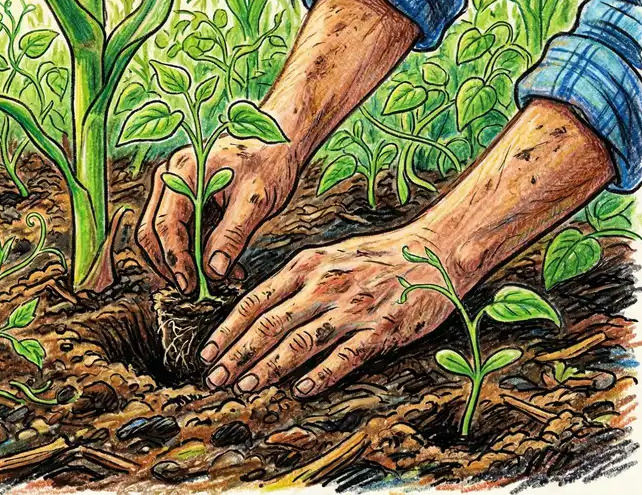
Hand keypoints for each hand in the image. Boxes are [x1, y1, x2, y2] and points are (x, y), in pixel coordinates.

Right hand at [137, 136, 297, 291]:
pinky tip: (222, 267)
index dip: (175, 260)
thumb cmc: (270, 161)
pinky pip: (180, 230)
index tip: (189, 287)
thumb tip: (213, 271)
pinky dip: (194, 252)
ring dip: (183, 261)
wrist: (279, 139)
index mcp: (184, 171)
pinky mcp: (184, 197)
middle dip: (170, 265)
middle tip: (195, 290)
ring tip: (218, 280)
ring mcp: (174, 186)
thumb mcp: (256, 199)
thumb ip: (232, 235)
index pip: (166, 224)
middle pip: (152, 231)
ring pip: (162, 235)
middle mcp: (171, 176)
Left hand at [199, 229, 461, 396]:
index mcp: (305, 267)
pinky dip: (321, 375)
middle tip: (215, 379)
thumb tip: (256, 312)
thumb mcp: (326, 256)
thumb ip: (293, 282)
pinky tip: (302, 390)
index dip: (228, 330)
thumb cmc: (375, 257)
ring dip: (269, 368)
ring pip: (301, 342)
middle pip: (270, 325)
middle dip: (238, 355)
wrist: (434, 250)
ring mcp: (353, 307)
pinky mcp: (382, 328)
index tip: (208, 352)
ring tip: (246, 387)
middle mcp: (324, 285)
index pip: (255, 302)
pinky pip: (346, 356)